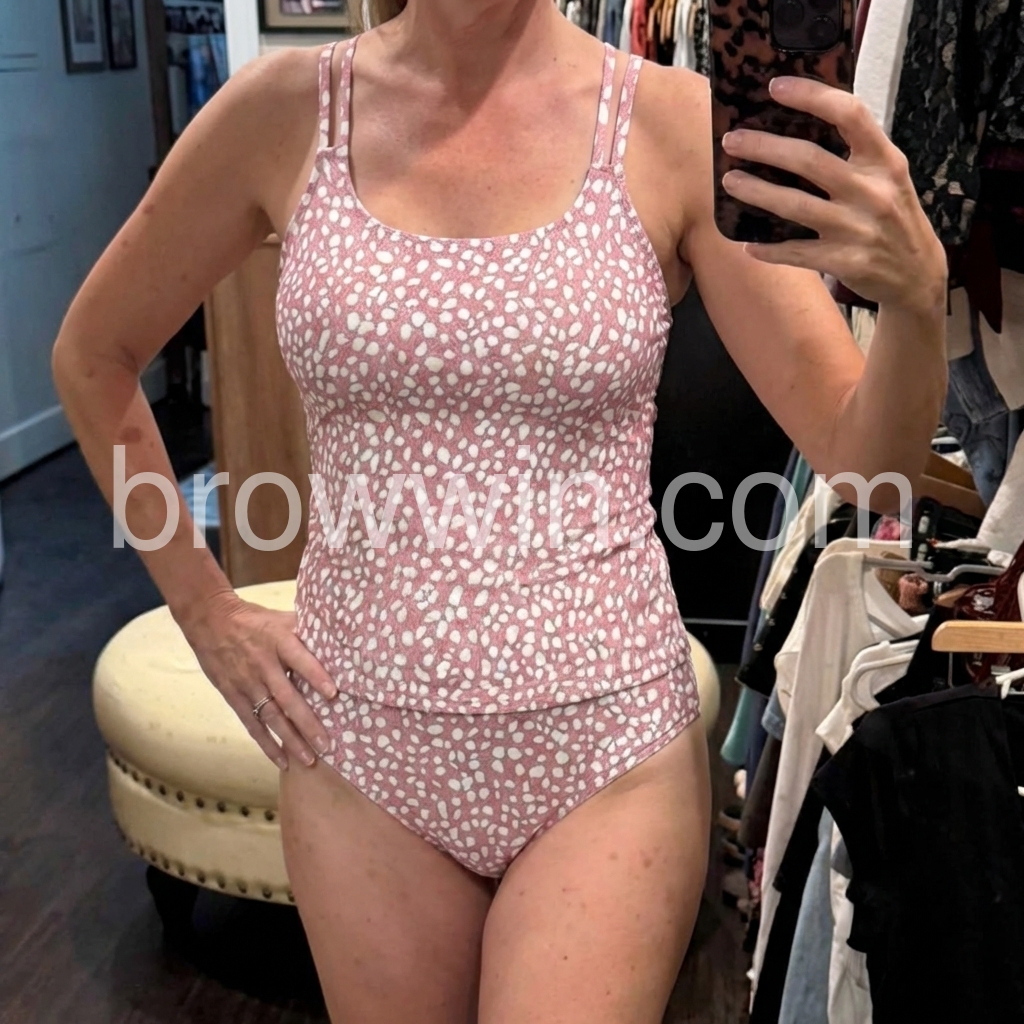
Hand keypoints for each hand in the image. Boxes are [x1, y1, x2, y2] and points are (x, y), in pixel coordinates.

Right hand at [178, 591, 338, 769]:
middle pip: (287, 697)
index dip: (316, 675)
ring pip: (271, 716)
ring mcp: (248, 683)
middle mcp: (264, 665)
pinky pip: (252, 724)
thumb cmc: (254, 619)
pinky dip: (267, 743)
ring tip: (309, 759)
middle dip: (307, 723)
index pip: (300, 659)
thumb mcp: (281, 618)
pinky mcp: (234, 696)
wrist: (210, 620)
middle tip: (326, 744)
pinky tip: (282, 760)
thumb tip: (338, 637)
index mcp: (279, 641)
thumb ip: (306, 630)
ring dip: (290, 740)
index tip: (333, 694)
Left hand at [719, 76, 947, 316]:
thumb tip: (798, 124)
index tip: (775, 86)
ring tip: (730, 182)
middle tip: (732, 141)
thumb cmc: (892, 216)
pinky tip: (747, 244)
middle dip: (764, 147)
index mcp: (885, 160)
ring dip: (756, 192)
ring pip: (795, 206)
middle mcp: (872, 191)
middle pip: (809, 160)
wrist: (917, 273)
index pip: (850, 114)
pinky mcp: (845, 261)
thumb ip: (855, 154)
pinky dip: (768, 249)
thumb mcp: (888, 177)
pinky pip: (796, 252)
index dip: (812, 96)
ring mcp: (858, 228)